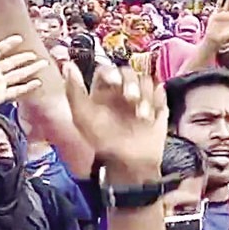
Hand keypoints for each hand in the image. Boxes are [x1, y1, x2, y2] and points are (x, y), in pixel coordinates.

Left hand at [65, 63, 167, 182]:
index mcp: (102, 92)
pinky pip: (161, 92)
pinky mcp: (157, 106)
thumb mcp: (82, 117)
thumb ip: (74, 91)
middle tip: (131, 99)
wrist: (130, 164)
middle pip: (129, 72)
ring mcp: (141, 98)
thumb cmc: (103, 142)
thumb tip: (68, 65)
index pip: (107, 70)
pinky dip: (158, 100)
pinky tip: (152, 115)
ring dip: (145, 96)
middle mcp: (121, 92)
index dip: (112, 72)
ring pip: (146, 81)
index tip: (114, 82)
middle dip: (131, 83)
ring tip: (142, 116)